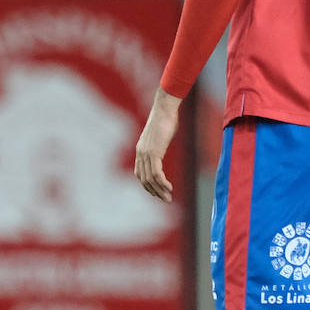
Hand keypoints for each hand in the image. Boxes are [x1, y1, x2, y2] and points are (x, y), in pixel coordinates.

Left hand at [135, 88, 183, 202]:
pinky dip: (162, 182)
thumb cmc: (166, 119)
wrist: (165, 109)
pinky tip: (169, 187)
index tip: (157, 192)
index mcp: (141, 151)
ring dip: (160, 190)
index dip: (148, 185)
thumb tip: (164, 145)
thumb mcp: (161, 136)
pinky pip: (156, 173)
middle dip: (155, 192)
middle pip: (144, 179)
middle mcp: (140, 154)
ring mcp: (146, 153)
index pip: (140, 174)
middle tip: (165, 200)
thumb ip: (160, 145)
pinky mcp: (154, 152)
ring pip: (150, 179)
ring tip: (168, 198)